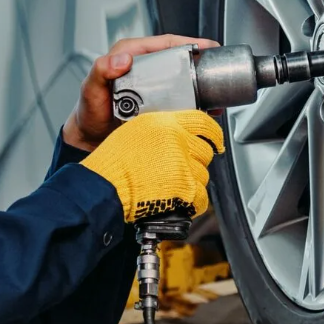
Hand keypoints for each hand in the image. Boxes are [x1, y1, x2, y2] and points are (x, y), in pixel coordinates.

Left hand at [62, 35, 219, 151]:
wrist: (90, 139)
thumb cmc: (89, 111)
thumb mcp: (91, 88)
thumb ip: (102, 70)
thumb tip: (122, 60)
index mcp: (130, 55)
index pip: (165, 43)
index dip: (188, 43)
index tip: (206, 47)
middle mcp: (144, 67)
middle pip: (178, 60)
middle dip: (200, 64)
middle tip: (217, 70)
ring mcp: (152, 86)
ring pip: (182, 80)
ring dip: (200, 87)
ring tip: (215, 95)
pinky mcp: (157, 103)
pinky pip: (179, 99)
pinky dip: (193, 104)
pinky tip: (204, 110)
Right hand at [80, 110, 225, 222]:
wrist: (107, 185)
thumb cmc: (114, 162)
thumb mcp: (136, 130)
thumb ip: (163, 129)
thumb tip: (180, 134)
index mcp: (166, 124)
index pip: (203, 122)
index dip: (214, 133)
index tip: (216, 140)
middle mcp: (178, 141)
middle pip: (205, 151)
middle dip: (196, 162)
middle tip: (181, 169)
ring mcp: (183, 165)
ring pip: (203, 175)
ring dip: (192, 182)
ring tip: (172, 185)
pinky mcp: (185, 188)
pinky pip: (201, 197)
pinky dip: (193, 202)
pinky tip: (181, 200)